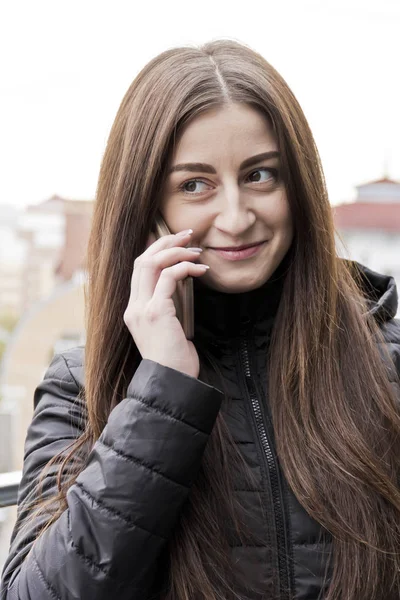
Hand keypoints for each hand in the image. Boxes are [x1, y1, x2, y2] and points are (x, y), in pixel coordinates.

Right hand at [123, 230, 207, 378]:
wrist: (171, 382)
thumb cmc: (175, 361)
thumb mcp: (169, 329)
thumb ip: (169, 308)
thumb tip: (182, 285)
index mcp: (134, 310)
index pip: (139, 270)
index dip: (156, 251)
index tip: (176, 244)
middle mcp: (133, 307)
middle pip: (141, 260)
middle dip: (165, 242)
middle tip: (187, 235)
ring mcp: (141, 309)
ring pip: (151, 263)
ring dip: (176, 251)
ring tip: (196, 251)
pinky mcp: (155, 312)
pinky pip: (168, 277)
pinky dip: (185, 267)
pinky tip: (200, 270)